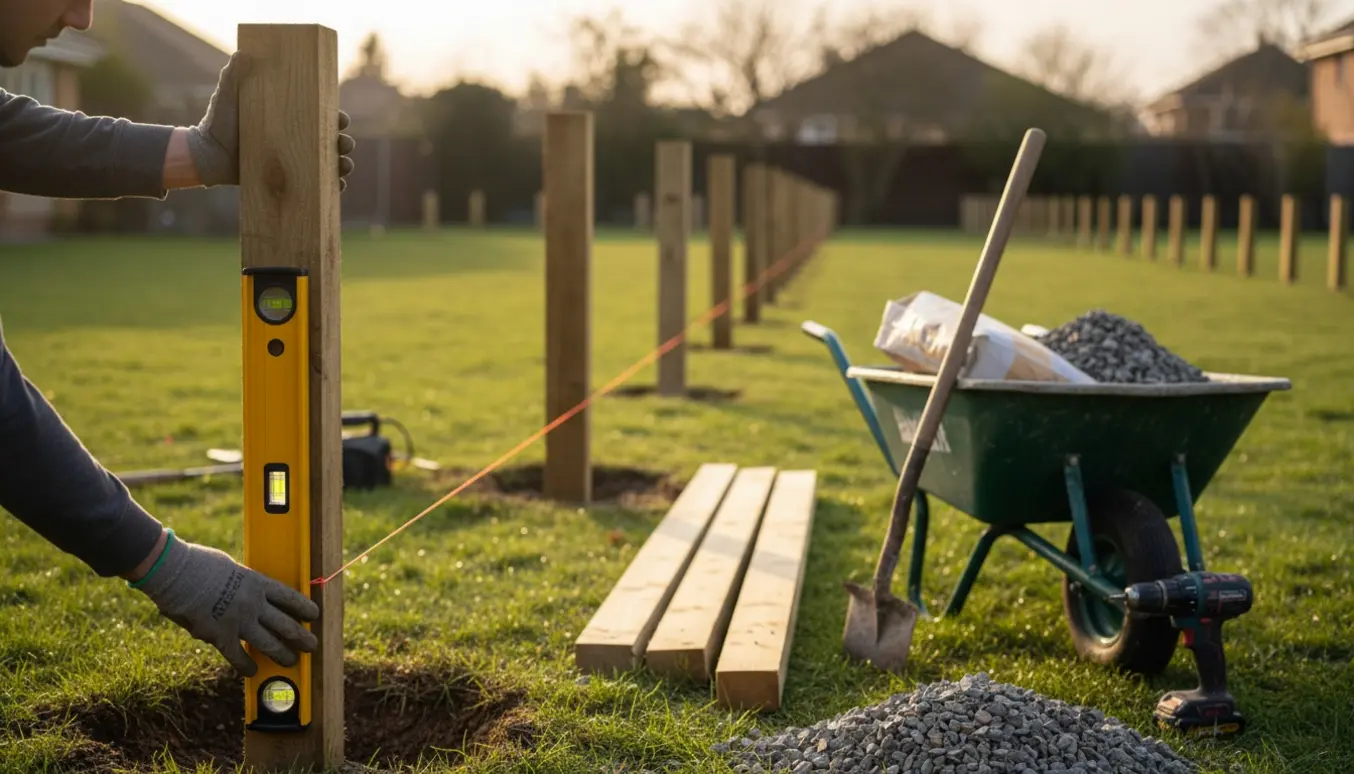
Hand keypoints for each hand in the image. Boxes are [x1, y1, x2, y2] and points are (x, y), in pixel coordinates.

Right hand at [130, 531, 319, 676]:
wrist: (176, 573)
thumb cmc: (198, 564)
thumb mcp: (229, 567)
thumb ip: (239, 583)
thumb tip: (239, 591)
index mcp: (257, 582)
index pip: (289, 597)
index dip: (304, 608)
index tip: (314, 615)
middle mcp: (254, 603)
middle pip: (286, 624)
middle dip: (301, 637)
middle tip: (311, 646)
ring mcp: (239, 621)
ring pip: (269, 643)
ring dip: (282, 654)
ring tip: (291, 661)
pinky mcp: (220, 636)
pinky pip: (238, 656)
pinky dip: (245, 665)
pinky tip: (252, 671)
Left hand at [186, 52, 356, 189]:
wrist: (206, 156)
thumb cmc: (217, 123)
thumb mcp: (227, 96)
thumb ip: (234, 75)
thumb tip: (242, 53)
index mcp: (289, 118)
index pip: (321, 116)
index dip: (336, 118)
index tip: (341, 120)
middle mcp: (295, 139)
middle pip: (330, 140)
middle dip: (344, 143)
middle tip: (343, 144)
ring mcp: (294, 161)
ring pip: (329, 163)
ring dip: (343, 164)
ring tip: (344, 166)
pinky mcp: (289, 181)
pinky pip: (316, 185)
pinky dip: (331, 186)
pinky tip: (338, 186)